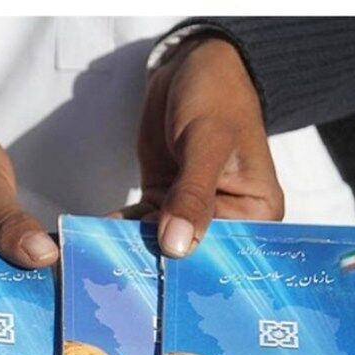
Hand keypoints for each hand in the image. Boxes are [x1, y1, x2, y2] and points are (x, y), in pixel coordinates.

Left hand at [112, 36, 283, 256]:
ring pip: (160, 239)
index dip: (193, 268)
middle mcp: (228, 219)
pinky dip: (122, 227)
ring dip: (133, 246)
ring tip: (103, 262)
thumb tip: (177, 246)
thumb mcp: (207, 144)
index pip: (225, 251)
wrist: (192, 67)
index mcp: (257, 212)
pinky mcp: (164, 200)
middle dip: (159, 263)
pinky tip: (97, 237)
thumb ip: (193, 195)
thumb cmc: (216, 98)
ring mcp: (192, 211)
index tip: (160, 287)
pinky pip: (142, 221)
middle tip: (123, 278)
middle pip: (191, 252)